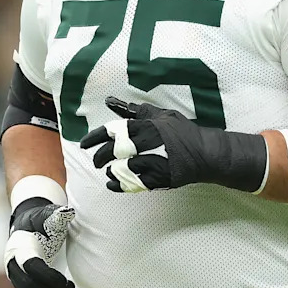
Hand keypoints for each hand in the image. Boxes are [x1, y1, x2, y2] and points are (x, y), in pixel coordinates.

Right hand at [5, 201, 75, 287]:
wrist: (27, 225)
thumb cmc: (40, 221)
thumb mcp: (48, 215)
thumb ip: (56, 214)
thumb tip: (68, 211)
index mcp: (20, 247)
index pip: (31, 267)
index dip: (49, 277)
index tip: (65, 281)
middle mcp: (13, 263)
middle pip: (29, 285)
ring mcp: (15, 274)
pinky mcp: (20, 282)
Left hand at [79, 97, 266, 193]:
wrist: (204, 153)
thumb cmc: (182, 132)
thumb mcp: (161, 115)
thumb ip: (136, 111)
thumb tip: (111, 102)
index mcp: (147, 126)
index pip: (114, 131)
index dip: (95, 138)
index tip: (83, 144)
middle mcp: (148, 143)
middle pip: (115, 151)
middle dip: (100, 157)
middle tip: (96, 162)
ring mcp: (154, 162)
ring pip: (122, 169)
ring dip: (111, 171)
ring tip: (108, 172)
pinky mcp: (159, 178)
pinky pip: (133, 184)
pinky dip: (120, 185)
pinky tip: (113, 184)